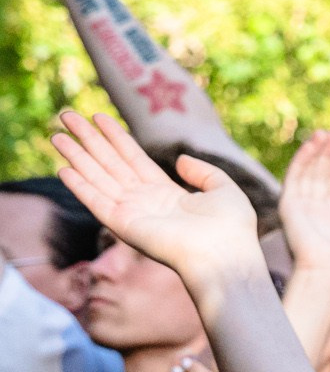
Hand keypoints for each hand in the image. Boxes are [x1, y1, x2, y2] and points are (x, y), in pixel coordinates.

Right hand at [49, 111, 262, 283]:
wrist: (224, 255)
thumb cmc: (230, 227)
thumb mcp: (223, 189)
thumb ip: (203, 172)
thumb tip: (181, 159)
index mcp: (167, 193)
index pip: (134, 159)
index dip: (116, 138)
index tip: (99, 116)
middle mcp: (145, 201)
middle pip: (110, 164)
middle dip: (89, 140)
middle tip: (67, 116)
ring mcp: (132, 213)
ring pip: (98, 178)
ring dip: (77, 157)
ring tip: (57, 135)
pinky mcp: (123, 225)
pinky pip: (97, 201)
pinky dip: (80, 186)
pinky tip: (64, 168)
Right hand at [279, 132, 329, 284]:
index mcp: (329, 217)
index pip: (327, 184)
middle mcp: (312, 210)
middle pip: (315, 174)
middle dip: (323, 153)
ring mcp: (299, 207)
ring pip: (305, 172)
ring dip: (313, 151)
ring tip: (324, 134)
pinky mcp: (290, 206)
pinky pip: (294, 177)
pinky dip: (302, 159)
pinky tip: (312, 145)